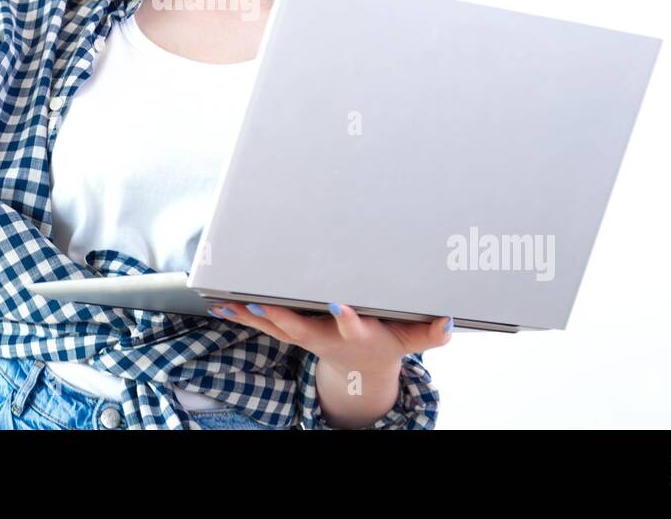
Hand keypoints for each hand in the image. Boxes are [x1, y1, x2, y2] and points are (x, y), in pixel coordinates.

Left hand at [207, 300, 452, 376]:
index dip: (346, 318)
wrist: (360, 369)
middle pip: (301, 327)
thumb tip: (449, 322)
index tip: (339, 304)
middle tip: (261, 304)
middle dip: (281, 316)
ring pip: (274, 326)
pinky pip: (263, 324)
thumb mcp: (411, 340)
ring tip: (229, 302)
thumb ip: (430, 333)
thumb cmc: (386, 343)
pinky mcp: (289, 331)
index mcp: (355, 335)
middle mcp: (324, 337)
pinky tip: (221, 303)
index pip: (351, 326)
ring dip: (252, 316)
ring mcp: (303, 336)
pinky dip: (242, 314)